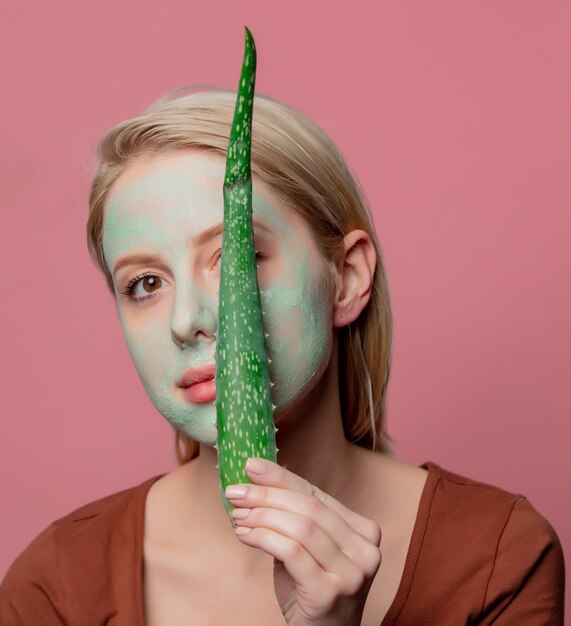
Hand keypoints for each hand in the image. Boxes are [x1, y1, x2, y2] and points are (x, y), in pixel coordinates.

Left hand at [225, 458, 381, 625]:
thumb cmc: (314, 591)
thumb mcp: (310, 549)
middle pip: (309, 507)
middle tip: (236, 491)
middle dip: (267, 494)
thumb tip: (260, 479)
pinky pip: (291, 552)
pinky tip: (244, 534)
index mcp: (364, 531)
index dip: (282, 477)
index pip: (317, 494)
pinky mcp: (330, 593)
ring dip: (262, 515)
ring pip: (301, 527)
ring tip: (237, 514)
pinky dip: (263, 537)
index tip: (251, 465)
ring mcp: (352, 573)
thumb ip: (296, 518)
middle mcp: (366, 550)